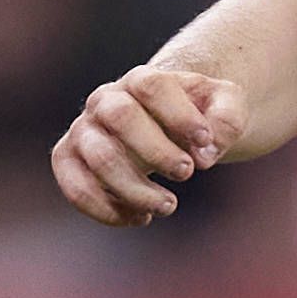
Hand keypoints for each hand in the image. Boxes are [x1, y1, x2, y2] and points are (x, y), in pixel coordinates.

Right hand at [51, 60, 245, 226]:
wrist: (163, 126)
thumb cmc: (196, 114)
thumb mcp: (226, 106)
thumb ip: (227, 119)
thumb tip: (206, 154)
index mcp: (141, 80)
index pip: (151, 86)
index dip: (179, 115)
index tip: (206, 142)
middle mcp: (105, 100)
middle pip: (120, 116)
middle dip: (157, 151)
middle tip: (187, 173)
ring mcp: (82, 130)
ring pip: (100, 158)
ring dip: (137, 189)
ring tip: (169, 205)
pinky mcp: (68, 161)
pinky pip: (75, 188)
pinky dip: (108, 211)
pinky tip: (142, 217)